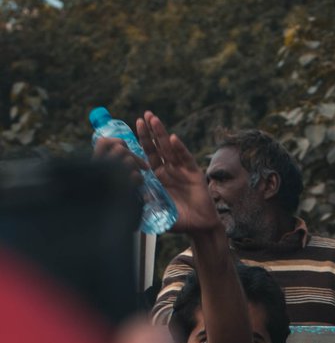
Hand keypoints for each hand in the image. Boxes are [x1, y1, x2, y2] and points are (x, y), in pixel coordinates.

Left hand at [134, 110, 220, 234]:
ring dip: (161, 134)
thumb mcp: (157, 211)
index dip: (142, 142)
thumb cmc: (179, 220)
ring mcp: (182, 170)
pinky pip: (186, 158)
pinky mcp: (194, 173)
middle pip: (158, 147)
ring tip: (153, 119)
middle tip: (143, 116)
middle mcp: (170, 170)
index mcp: (159, 178)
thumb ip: (145, 203)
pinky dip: (180, 149)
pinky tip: (173, 139)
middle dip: (150, 132)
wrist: (200, 226)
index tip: (133, 129)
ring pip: (170, 149)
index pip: (148, 156)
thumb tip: (127, 196)